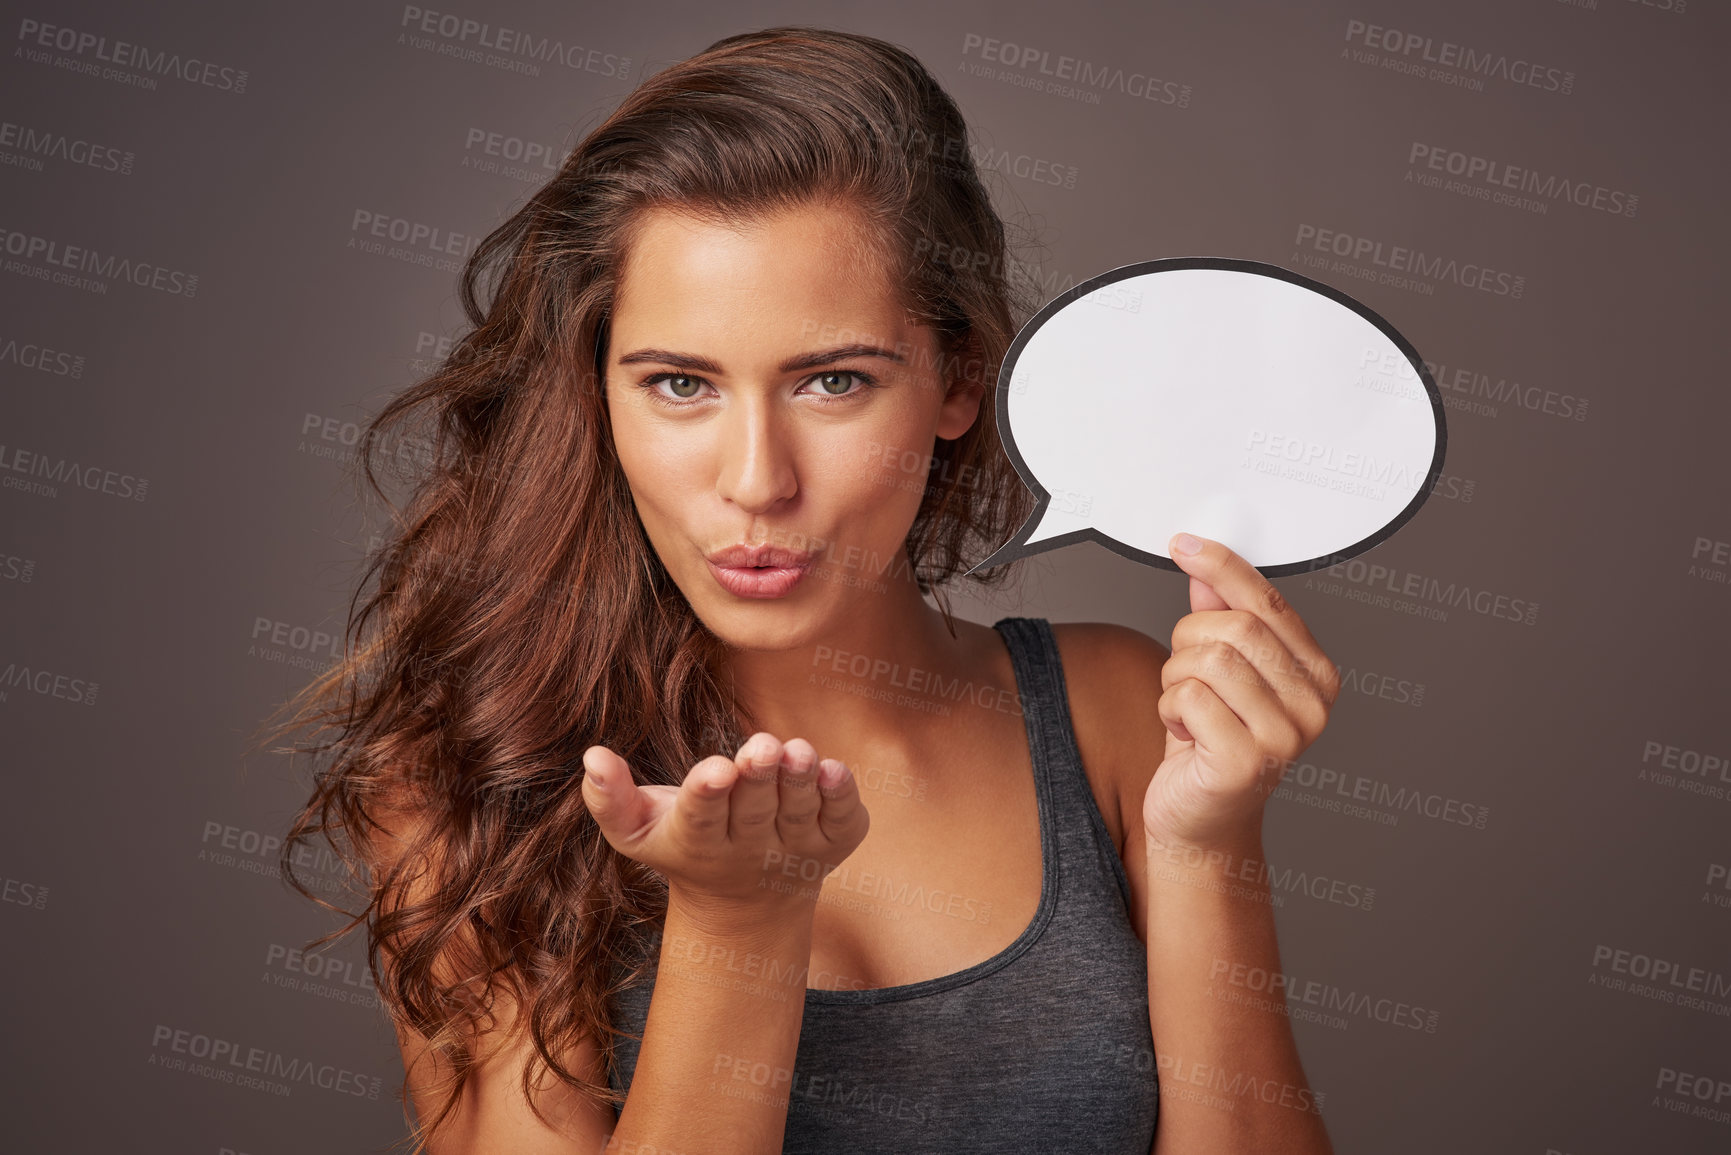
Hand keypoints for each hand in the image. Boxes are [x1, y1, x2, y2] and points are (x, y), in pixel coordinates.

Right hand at [580, 732, 870, 920]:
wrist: (747, 904)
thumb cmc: (683, 846)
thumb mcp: (637, 831)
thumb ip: (609, 797)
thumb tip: (592, 755)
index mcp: (699, 843)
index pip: (702, 818)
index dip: (708, 794)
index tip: (714, 770)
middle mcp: (751, 850)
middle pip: (755, 810)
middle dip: (759, 777)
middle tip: (763, 745)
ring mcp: (797, 848)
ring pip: (801, 812)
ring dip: (801, 781)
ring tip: (798, 750)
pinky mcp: (835, 842)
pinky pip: (843, 820)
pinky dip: (842, 798)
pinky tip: (834, 771)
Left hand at [1144, 533, 1340, 853]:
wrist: (1198, 821)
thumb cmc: (1208, 745)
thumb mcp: (1216, 672)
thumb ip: (1219, 618)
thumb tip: (1205, 566)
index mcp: (1316, 675)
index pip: (1268, 603)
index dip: (1223, 566)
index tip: (1184, 543)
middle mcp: (1312, 705)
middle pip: (1234, 627)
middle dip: (1189, 642)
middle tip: (1184, 676)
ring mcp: (1285, 736)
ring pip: (1208, 659)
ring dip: (1176, 678)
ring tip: (1185, 709)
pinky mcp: (1246, 761)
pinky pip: (1189, 697)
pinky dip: (1169, 709)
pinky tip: (1183, 734)